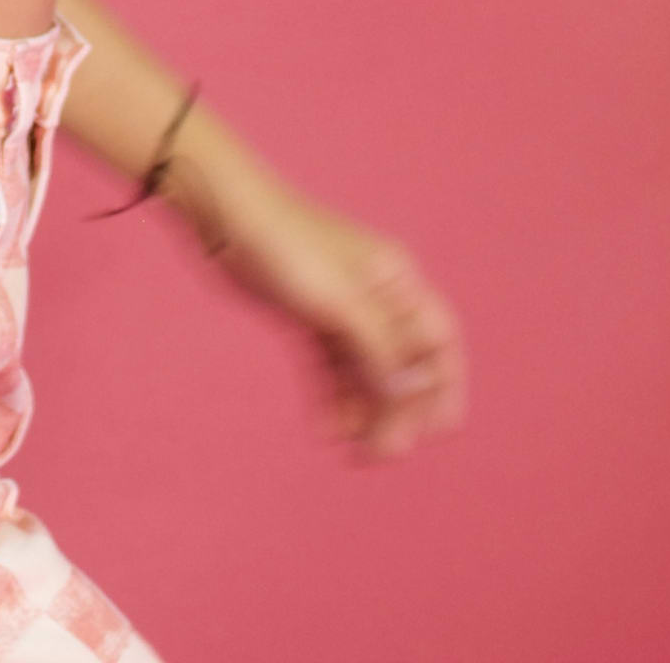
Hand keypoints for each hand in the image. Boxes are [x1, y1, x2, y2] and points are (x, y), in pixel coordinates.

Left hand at [203, 178, 466, 460]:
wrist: (225, 215)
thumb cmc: (288, 245)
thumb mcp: (340, 302)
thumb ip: (380, 350)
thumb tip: (414, 394)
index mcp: (398, 280)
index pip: (438, 340)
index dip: (444, 386)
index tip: (439, 433)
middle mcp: (377, 296)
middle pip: (402, 363)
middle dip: (398, 411)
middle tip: (383, 454)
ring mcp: (342, 308)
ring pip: (365, 372)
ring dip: (365, 412)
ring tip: (353, 452)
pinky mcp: (310, 318)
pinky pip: (331, 368)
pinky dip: (333, 399)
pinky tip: (326, 431)